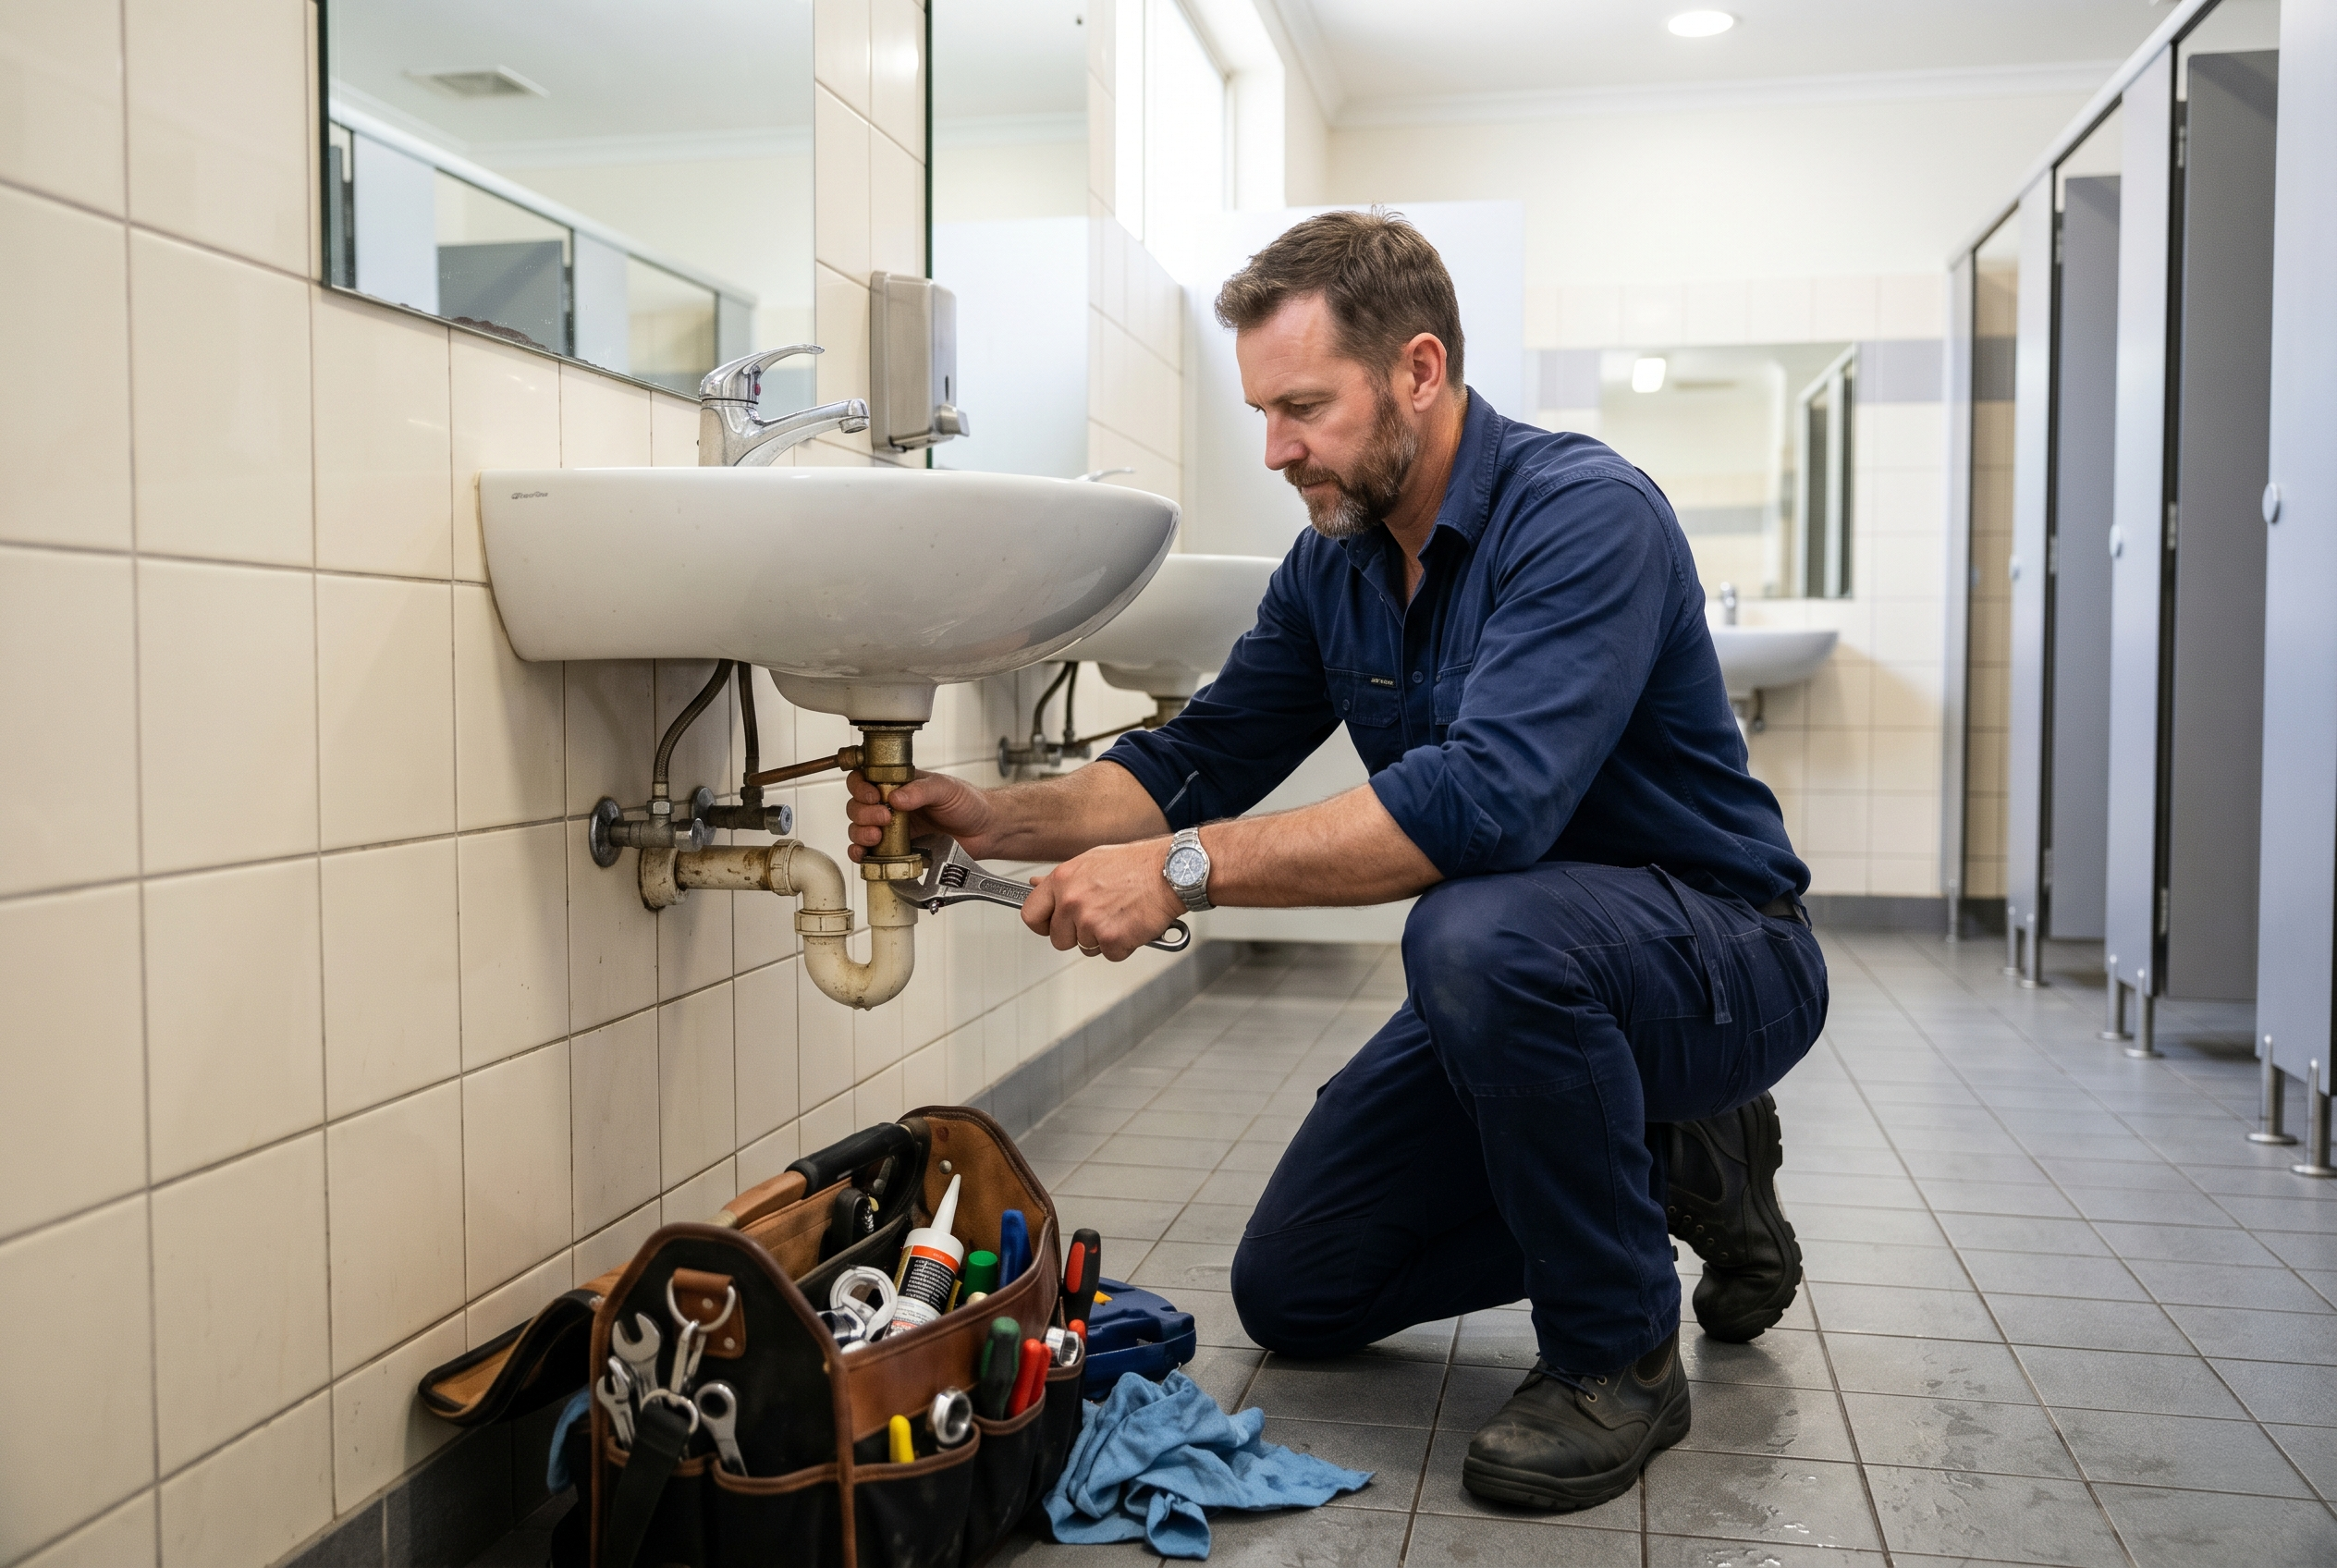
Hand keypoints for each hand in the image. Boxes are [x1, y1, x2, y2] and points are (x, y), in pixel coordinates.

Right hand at [845, 769, 998, 860]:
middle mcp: (891, 806)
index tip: (874, 796)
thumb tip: (896, 797)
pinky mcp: (896, 852)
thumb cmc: (968, 804)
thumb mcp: (946, 789)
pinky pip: (871, 854)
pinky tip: (864, 854)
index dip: (861, 786)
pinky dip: (861, 854)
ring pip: (858, 829)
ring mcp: (892, 830)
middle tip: (884, 818)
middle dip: (863, 812)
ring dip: (860, 832)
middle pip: (857, 806)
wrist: (985, 831)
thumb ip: (921, 790)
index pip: (866, 779)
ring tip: (877, 836)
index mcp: (900, 785)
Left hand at [1022, 839, 1186, 960]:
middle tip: (1099, 918)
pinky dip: (1123, 945)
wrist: (1171, 871)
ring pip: (1085, 948)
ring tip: (1120, 914)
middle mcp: (1072, 901)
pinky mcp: (1112, 940)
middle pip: (1058, 939)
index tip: (1050, 926)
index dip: (1042, 924)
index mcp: (1062, 880)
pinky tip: (1132, 923)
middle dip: (1077, 935)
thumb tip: (1036, 885)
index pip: (1030, 914)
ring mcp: (1091, 922)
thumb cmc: (1136, 864)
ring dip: (1102, 938)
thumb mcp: (1091, 861)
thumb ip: (1062, 880)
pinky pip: (1109, 954)